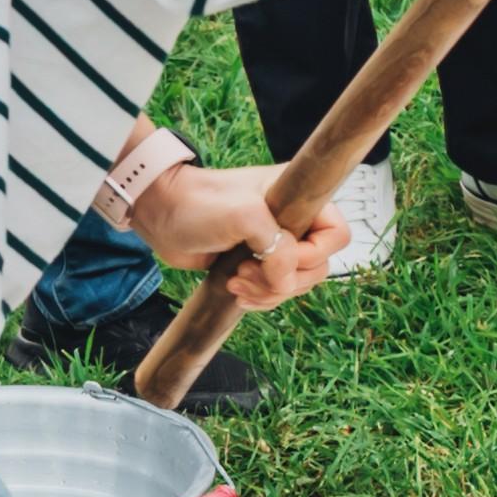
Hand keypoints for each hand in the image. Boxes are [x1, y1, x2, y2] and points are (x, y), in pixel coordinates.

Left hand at [136, 161, 346, 309]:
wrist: (160, 213)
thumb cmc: (199, 203)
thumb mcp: (246, 217)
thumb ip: (278, 249)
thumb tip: (287, 283)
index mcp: (299, 198)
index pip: (336, 234)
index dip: (314, 254)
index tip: (280, 256)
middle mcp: (293, 221)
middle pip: (317, 265)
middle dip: (284, 278)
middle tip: (248, 271)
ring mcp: (275, 244)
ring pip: (295, 283)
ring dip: (268, 291)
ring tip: (236, 281)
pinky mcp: (257, 264)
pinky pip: (275, 291)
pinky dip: (260, 297)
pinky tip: (236, 290)